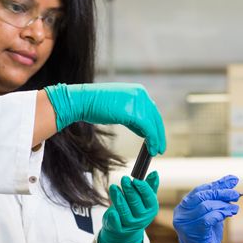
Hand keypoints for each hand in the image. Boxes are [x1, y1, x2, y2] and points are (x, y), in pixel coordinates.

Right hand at [45, 83, 165, 155]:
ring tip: (155, 151)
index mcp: (137, 90)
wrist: (83, 101)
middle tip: (159, 147)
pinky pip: (148, 129)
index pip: (151, 110)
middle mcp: (140, 94)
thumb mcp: (119, 108)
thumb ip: (133, 116)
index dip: (155, 125)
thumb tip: (144, 129)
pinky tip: (151, 149)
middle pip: (155, 117)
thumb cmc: (96, 105)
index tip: (156, 136)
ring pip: (153, 124)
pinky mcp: (134, 113)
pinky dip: (152, 140)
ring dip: (156, 139)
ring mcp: (138, 102)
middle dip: (158, 133)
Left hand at [98, 171, 159, 242]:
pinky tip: (111, 212)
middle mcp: (143, 218)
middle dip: (129, 190)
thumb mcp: (145, 198)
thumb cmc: (136, 209)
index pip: (148, 197)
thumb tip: (154, 173)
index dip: (142, 188)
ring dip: (118, 198)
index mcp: (151, 209)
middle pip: (135, 202)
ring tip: (113, 187)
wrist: (126, 228)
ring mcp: (131, 224)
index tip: (136, 179)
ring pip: (124, 210)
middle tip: (124, 179)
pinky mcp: (119, 228)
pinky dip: (114, 218)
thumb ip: (150, 186)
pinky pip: (116, 223)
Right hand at [173, 175, 239, 242]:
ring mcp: (185, 224)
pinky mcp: (193, 232)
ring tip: (235, 207)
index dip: (217, 184)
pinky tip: (230, 213)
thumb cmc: (207, 236)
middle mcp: (181, 214)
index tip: (232, 180)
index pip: (200, 190)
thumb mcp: (212, 213)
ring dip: (223, 205)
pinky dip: (221, 213)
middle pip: (202, 196)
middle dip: (221, 193)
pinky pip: (208, 218)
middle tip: (235, 194)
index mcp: (183, 207)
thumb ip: (218, 197)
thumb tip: (232, 180)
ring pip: (206, 206)